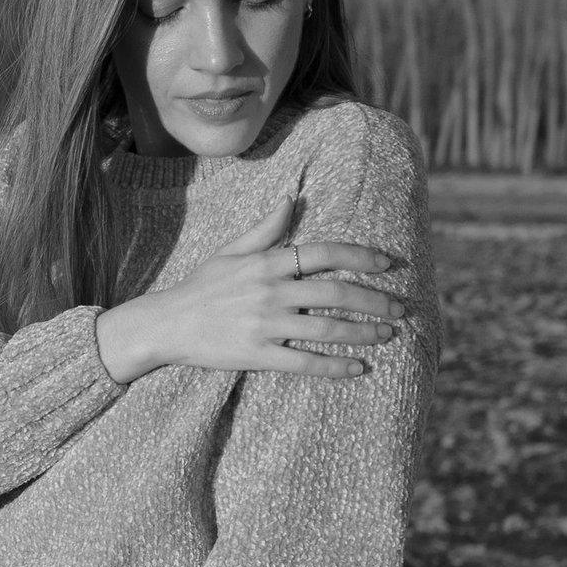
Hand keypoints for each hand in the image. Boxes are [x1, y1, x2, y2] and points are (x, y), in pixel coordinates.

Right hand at [94, 197, 401, 383]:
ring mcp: (265, 325)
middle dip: (375, 300)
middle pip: (336, 293)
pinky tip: (360, 368)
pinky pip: (306, 362)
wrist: (165, 325)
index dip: (361, 256)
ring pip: (328, 329)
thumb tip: (290, 199)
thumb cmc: (200, 287)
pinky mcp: (258, 355)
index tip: (389, 264)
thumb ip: (264, 229)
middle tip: (400, 308)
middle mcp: (270, 291)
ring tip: (389, 334)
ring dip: (364, 332)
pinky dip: (336, 366)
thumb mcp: (230, 251)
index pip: (323, 253)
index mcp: (266, 263)